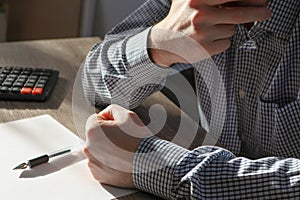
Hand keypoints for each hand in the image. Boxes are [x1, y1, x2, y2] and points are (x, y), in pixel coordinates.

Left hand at [83, 104, 152, 187]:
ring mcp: (92, 162)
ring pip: (98, 150)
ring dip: (107, 149)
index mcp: (92, 130)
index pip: (97, 119)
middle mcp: (88, 147)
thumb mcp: (127, 115)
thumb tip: (105, 114)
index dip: (110, 121)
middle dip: (107, 136)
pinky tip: (121, 161)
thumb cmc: (138, 141)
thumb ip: (112, 110)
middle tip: (123, 140)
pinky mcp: (97, 174)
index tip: (120, 128)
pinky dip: (109, 162)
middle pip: (96, 135)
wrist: (148, 163)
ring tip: (123, 151)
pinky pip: (101, 164)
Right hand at [149, 0, 270, 65]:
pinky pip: (226, 43)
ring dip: (227, 29)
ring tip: (210, 29)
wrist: (164, 42)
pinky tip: (208, 40)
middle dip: (257, 13)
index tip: (262, 0)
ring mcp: (203, 33)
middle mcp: (200, 14)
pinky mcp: (205, 49)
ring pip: (231, 30)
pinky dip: (221, 42)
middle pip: (240, 13)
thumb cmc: (180, 18)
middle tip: (266, 12)